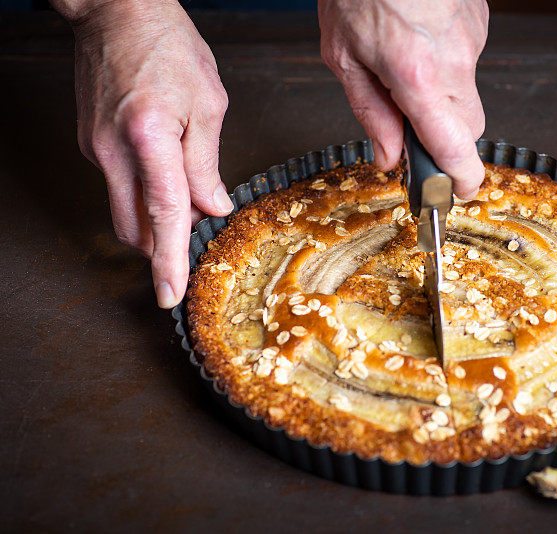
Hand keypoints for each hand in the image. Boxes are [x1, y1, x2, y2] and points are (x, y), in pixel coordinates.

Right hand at [61, 0, 230, 307]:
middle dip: (162, 246)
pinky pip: (119, 187)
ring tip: (186, 201)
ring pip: (124, 211)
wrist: (117, 12)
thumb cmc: (168, 46)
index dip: (169, 259)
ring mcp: (96, 149)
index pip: (164, 213)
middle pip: (135, 226)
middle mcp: (113, 150)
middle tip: (192, 242)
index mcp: (149, 136)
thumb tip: (212, 208)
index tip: (170, 293)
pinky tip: (164, 175)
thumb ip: (208, 164)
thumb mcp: (207, 104)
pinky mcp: (91, 145)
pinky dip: (144, 194)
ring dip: (154, 221)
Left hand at [319, 0, 488, 199]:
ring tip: (406, 67)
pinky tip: (419, 41)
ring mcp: (472, 39)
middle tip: (412, 127)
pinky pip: (467, 61)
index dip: (460, 180)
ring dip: (442, 99)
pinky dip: (446, 65)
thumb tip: (388, 156)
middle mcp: (454, 61)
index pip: (455, 147)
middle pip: (469, 129)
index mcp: (417, 76)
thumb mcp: (344, 57)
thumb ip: (370, 113)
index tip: (456, 194)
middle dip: (445, 138)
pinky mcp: (479, 22)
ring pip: (468, 94)